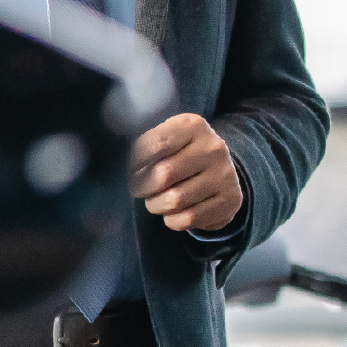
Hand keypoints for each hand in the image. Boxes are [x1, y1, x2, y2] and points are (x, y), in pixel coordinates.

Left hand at [129, 111, 242, 233]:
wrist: (220, 172)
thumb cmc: (180, 155)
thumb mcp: (166, 138)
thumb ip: (144, 144)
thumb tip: (116, 156)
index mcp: (192, 125)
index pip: (153, 145)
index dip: (135, 163)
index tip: (131, 170)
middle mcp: (213, 147)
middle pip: (163, 174)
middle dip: (143, 187)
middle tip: (140, 189)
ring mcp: (225, 174)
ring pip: (175, 200)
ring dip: (156, 205)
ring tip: (156, 201)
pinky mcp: (230, 200)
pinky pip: (188, 219)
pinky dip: (172, 220)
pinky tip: (173, 212)